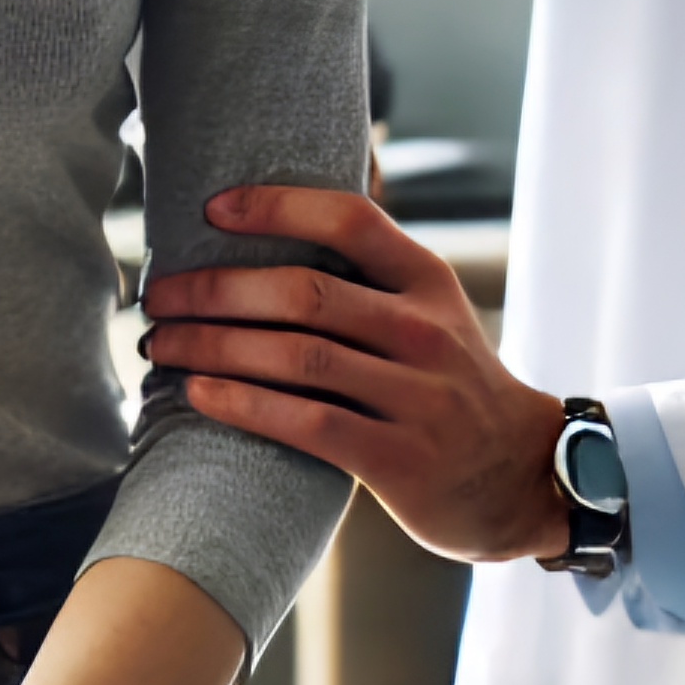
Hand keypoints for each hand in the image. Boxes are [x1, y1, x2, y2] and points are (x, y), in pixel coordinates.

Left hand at [143, 186, 571, 565]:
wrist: (525, 476)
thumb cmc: (452, 384)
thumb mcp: (433, 312)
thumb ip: (371, 273)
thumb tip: (276, 222)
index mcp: (427, 281)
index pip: (350, 219)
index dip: (275, 207)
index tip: (210, 209)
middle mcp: (424, 331)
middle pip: (304, 293)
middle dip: (216, 289)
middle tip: (158, 295)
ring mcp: (416, 397)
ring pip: (296, 357)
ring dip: (214, 347)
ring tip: (161, 344)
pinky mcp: (400, 460)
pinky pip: (308, 424)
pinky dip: (244, 405)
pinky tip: (198, 395)